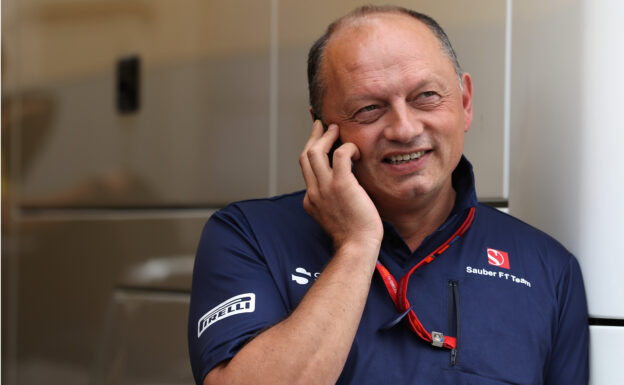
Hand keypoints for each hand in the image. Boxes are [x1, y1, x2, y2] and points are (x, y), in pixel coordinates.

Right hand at [299, 120, 382, 249]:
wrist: (357, 247)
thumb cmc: (354, 236)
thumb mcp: (336, 217)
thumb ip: (334, 201)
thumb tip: (346, 187)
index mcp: (311, 200)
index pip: (306, 170)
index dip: (310, 151)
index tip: (317, 140)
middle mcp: (313, 192)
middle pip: (305, 156)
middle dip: (313, 137)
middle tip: (323, 125)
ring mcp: (325, 188)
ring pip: (315, 152)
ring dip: (326, 137)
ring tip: (337, 130)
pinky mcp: (341, 185)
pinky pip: (339, 155)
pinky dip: (347, 148)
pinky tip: (356, 151)